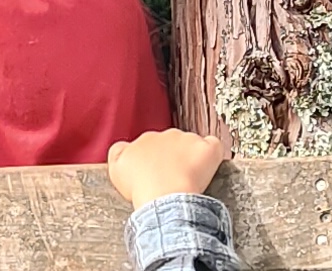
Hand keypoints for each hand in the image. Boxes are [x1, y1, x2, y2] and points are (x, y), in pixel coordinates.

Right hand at [107, 131, 226, 208]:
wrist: (162, 196)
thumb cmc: (140, 187)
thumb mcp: (117, 170)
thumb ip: (117, 154)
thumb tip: (123, 149)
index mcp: (145, 140)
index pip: (149, 144)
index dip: (152, 158)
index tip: (154, 173)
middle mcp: (166, 135)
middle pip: (171, 144)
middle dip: (172, 159)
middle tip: (171, 182)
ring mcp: (188, 141)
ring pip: (191, 145)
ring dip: (190, 158)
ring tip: (188, 181)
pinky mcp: (207, 150)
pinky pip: (214, 146)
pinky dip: (212, 154)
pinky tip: (208, 165)